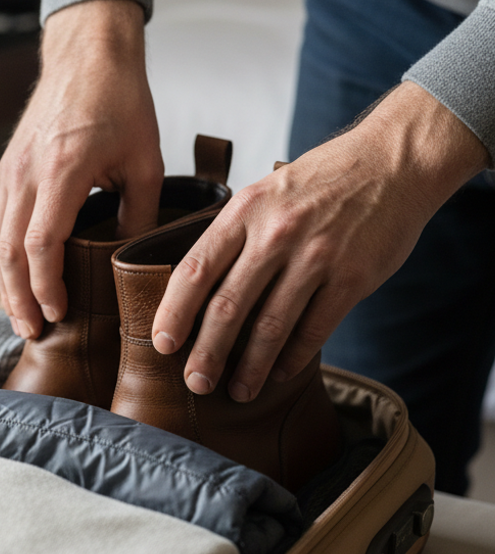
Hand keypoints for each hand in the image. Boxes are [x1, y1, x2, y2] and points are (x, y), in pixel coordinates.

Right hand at [0, 0, 163, 338]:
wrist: (86, 53)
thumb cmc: (120, 99)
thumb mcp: (145, 159)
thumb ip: (139, 214)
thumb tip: (132, 261)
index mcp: (63, 169)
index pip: (40, 244)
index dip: (46, 286)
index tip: (59, 313)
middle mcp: (26, 172)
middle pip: (6, 251)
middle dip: (17, 298)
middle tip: (32, 332)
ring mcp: (10, 170)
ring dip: (6, 283)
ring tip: (22, 316)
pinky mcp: (8, 169)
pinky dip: (5, 257)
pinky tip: (20, 278)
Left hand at [152, 82, 490, 400]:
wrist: (392, 162)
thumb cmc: (319, 181)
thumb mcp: (263, 192)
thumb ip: (233, 233)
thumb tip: (195, 286)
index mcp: (244, 211)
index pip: (195, 270)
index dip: (174, 312)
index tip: (162, 344)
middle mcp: (276, 234)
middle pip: (227, 306)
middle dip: (206, 353)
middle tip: (195, 383)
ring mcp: (316, 257)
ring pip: (270, 326)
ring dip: (250, 367)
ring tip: (238, 391)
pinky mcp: (352, 278)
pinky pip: (314, 329)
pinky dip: (293, 357)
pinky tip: (278, 372)